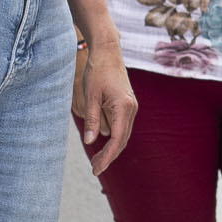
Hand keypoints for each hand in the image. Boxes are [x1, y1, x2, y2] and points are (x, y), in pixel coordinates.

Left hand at [74, 40, 138, 174]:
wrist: (107, 51)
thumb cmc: (97, 71)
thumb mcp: (90, 96)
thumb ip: (92, 119)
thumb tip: (90, 142)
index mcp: (124, 107)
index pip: (116, 140)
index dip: (107, 157)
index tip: (96, 169)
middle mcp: (132, 109)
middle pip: (122, 141)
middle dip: (109, 156)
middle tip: (94, 169)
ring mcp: (132, 107)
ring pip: (122, 134)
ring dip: (110, 147)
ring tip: (95, 158)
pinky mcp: (128, 104)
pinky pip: (121, 126)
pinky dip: (112, 136)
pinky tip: (101, 139)